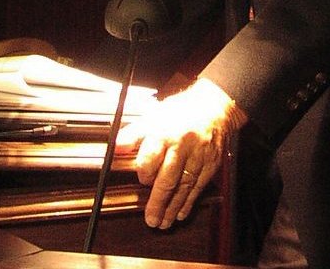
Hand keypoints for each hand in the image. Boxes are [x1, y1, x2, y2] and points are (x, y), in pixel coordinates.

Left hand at [117, 77, 246, 228]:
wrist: (214, 106)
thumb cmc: (180, 112)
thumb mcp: (154, 116)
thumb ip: (134, 134)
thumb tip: (116, 147)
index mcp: (165, 132)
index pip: (151, 158)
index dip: (145, 172)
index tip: (142, 180)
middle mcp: (182, 145)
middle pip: (168, 177)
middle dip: (158, 201)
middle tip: (150, 219)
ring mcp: (199, 155)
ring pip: (184, 186)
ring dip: (172, 207)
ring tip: (162, 223)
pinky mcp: (211, 163)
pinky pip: (199, 186)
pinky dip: (189, 202)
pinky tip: (180, 214)